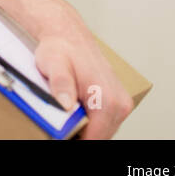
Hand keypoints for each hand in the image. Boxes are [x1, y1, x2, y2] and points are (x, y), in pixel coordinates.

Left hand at [32, 10, 133, 138]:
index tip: (62, 137)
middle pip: (101, 137)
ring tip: (68, 119)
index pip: (95, 139)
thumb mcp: (53, 64)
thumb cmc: (60, 49)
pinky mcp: (118, 102)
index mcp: (106, 99)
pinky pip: (105, 123)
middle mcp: (120, 103)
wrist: (68, 35)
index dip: (76, 141)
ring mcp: (121, 103)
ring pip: (104, 132)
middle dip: (81, 136)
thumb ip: (60, 84)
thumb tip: (66, 104)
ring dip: (87, 130)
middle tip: (62, 126)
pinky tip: (77, 114)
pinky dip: (92, 123)